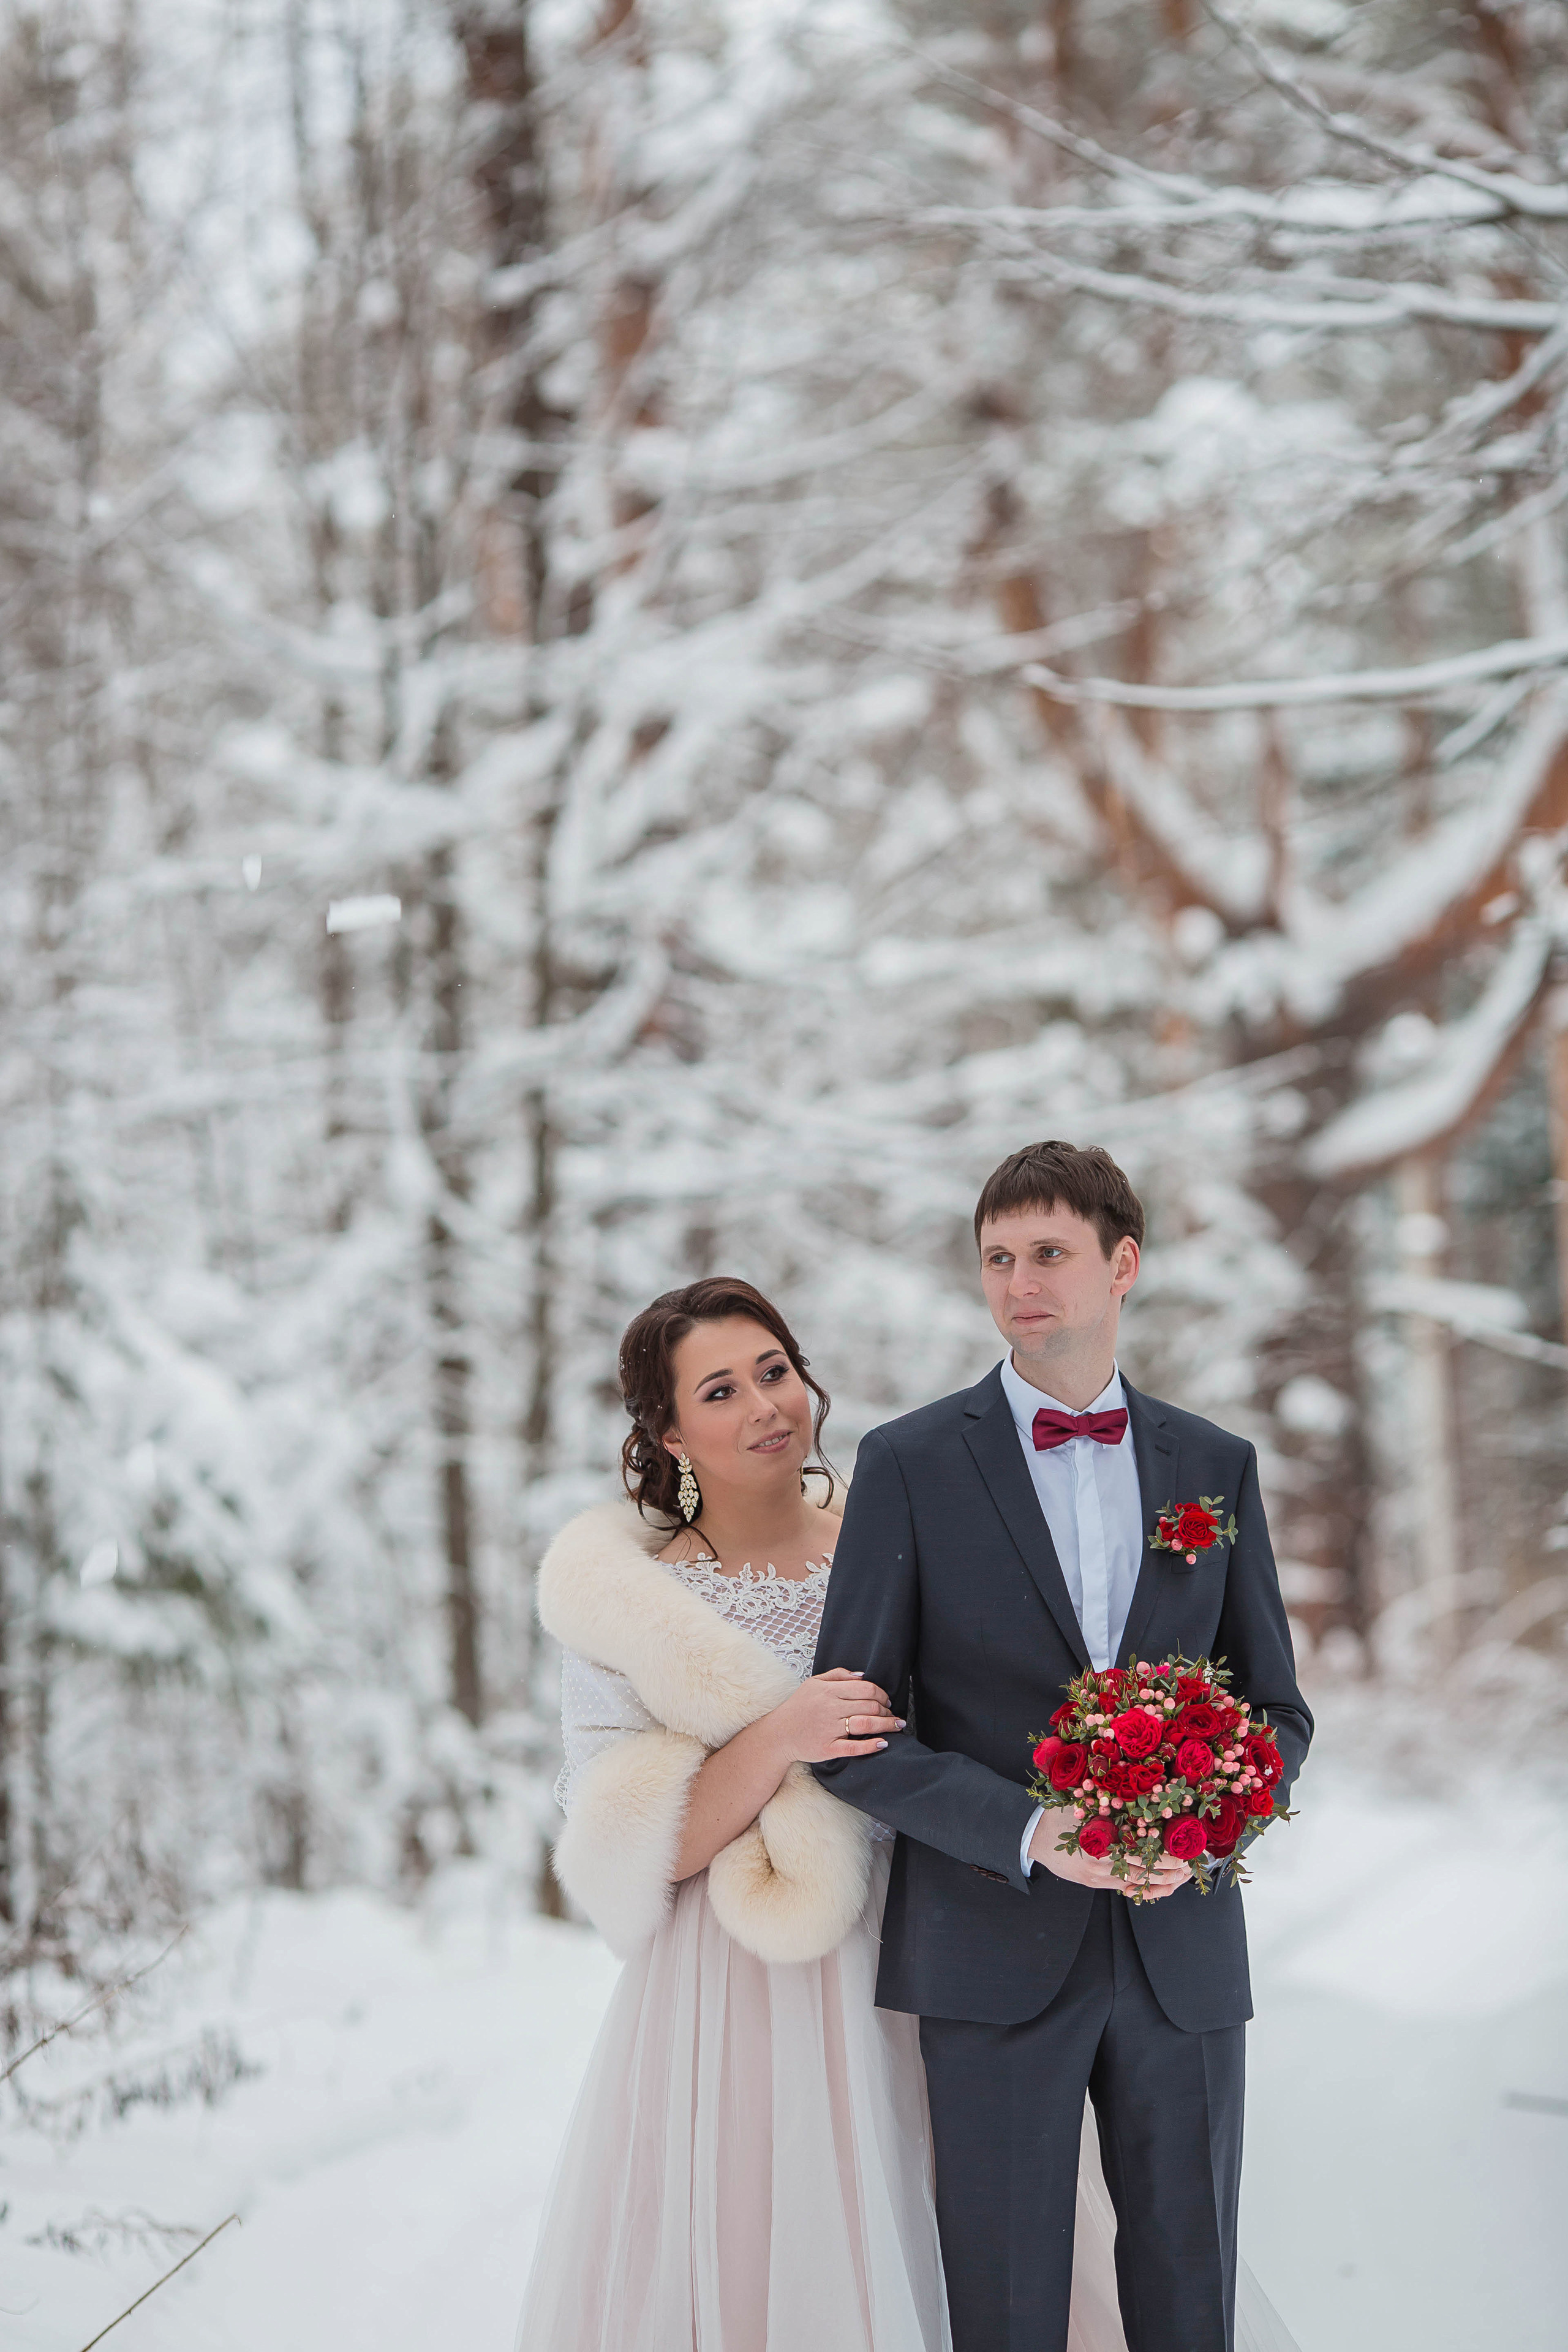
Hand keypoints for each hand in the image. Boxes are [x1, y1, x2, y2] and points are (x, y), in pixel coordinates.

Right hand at [769, 1666, 903, 1763]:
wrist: (779, 1734)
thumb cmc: (798, 1707)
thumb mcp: (813, 1683)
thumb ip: (838, 1676)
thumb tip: (863, 1676)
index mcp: (828, 1691)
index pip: (865, 1689)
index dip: (882, 1694)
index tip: (887, 1700)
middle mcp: (830, 1708)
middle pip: (869, 1706)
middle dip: (887, 1710)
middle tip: (893, 1715)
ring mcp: (829, 1729)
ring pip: (866, 1724)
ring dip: (886, 1725)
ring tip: (897, 1726)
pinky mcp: (827, 1748)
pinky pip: (854, 1748)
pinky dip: (871, 1746)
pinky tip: (883, 1743)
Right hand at [1028, 1809, 1191, 1901]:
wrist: (1032, 1837)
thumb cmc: (1058, 1816)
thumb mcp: (1082, 1803)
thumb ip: (1107, 1802)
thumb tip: (1137, 1795)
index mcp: (1101, 1838)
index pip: (1140, 1847)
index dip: (1163, 1850)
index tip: (1182, 1849)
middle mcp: (1100, 1860)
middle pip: (1142, 1867)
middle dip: (1167, 1868)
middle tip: (1187, 1866)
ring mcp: (1097, 1875)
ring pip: (1134, 1880)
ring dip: (1158, 1880)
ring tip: (1178, 1877)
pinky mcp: (1093, 1883)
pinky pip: (1121, 1886)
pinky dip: (1140, 1884)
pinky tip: (1154, 1882)